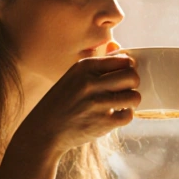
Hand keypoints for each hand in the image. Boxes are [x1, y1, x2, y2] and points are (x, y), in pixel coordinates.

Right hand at [17, 55, 139, 157]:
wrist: (44, 130)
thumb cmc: (62, 101)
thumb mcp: (74, 76)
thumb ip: (98, 63)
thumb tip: (119, 48)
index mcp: (85, 67)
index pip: (124, 60)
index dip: (128, 68)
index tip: (123, 76)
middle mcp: (91, 83)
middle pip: (133, 76)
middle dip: (133, 84)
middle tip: (124, 90)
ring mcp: (97, 103)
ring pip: (134, 96)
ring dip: (131, 101)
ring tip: (120, 104)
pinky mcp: (103, 123)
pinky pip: (129, 116)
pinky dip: (124, 116)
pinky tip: (114, 115)